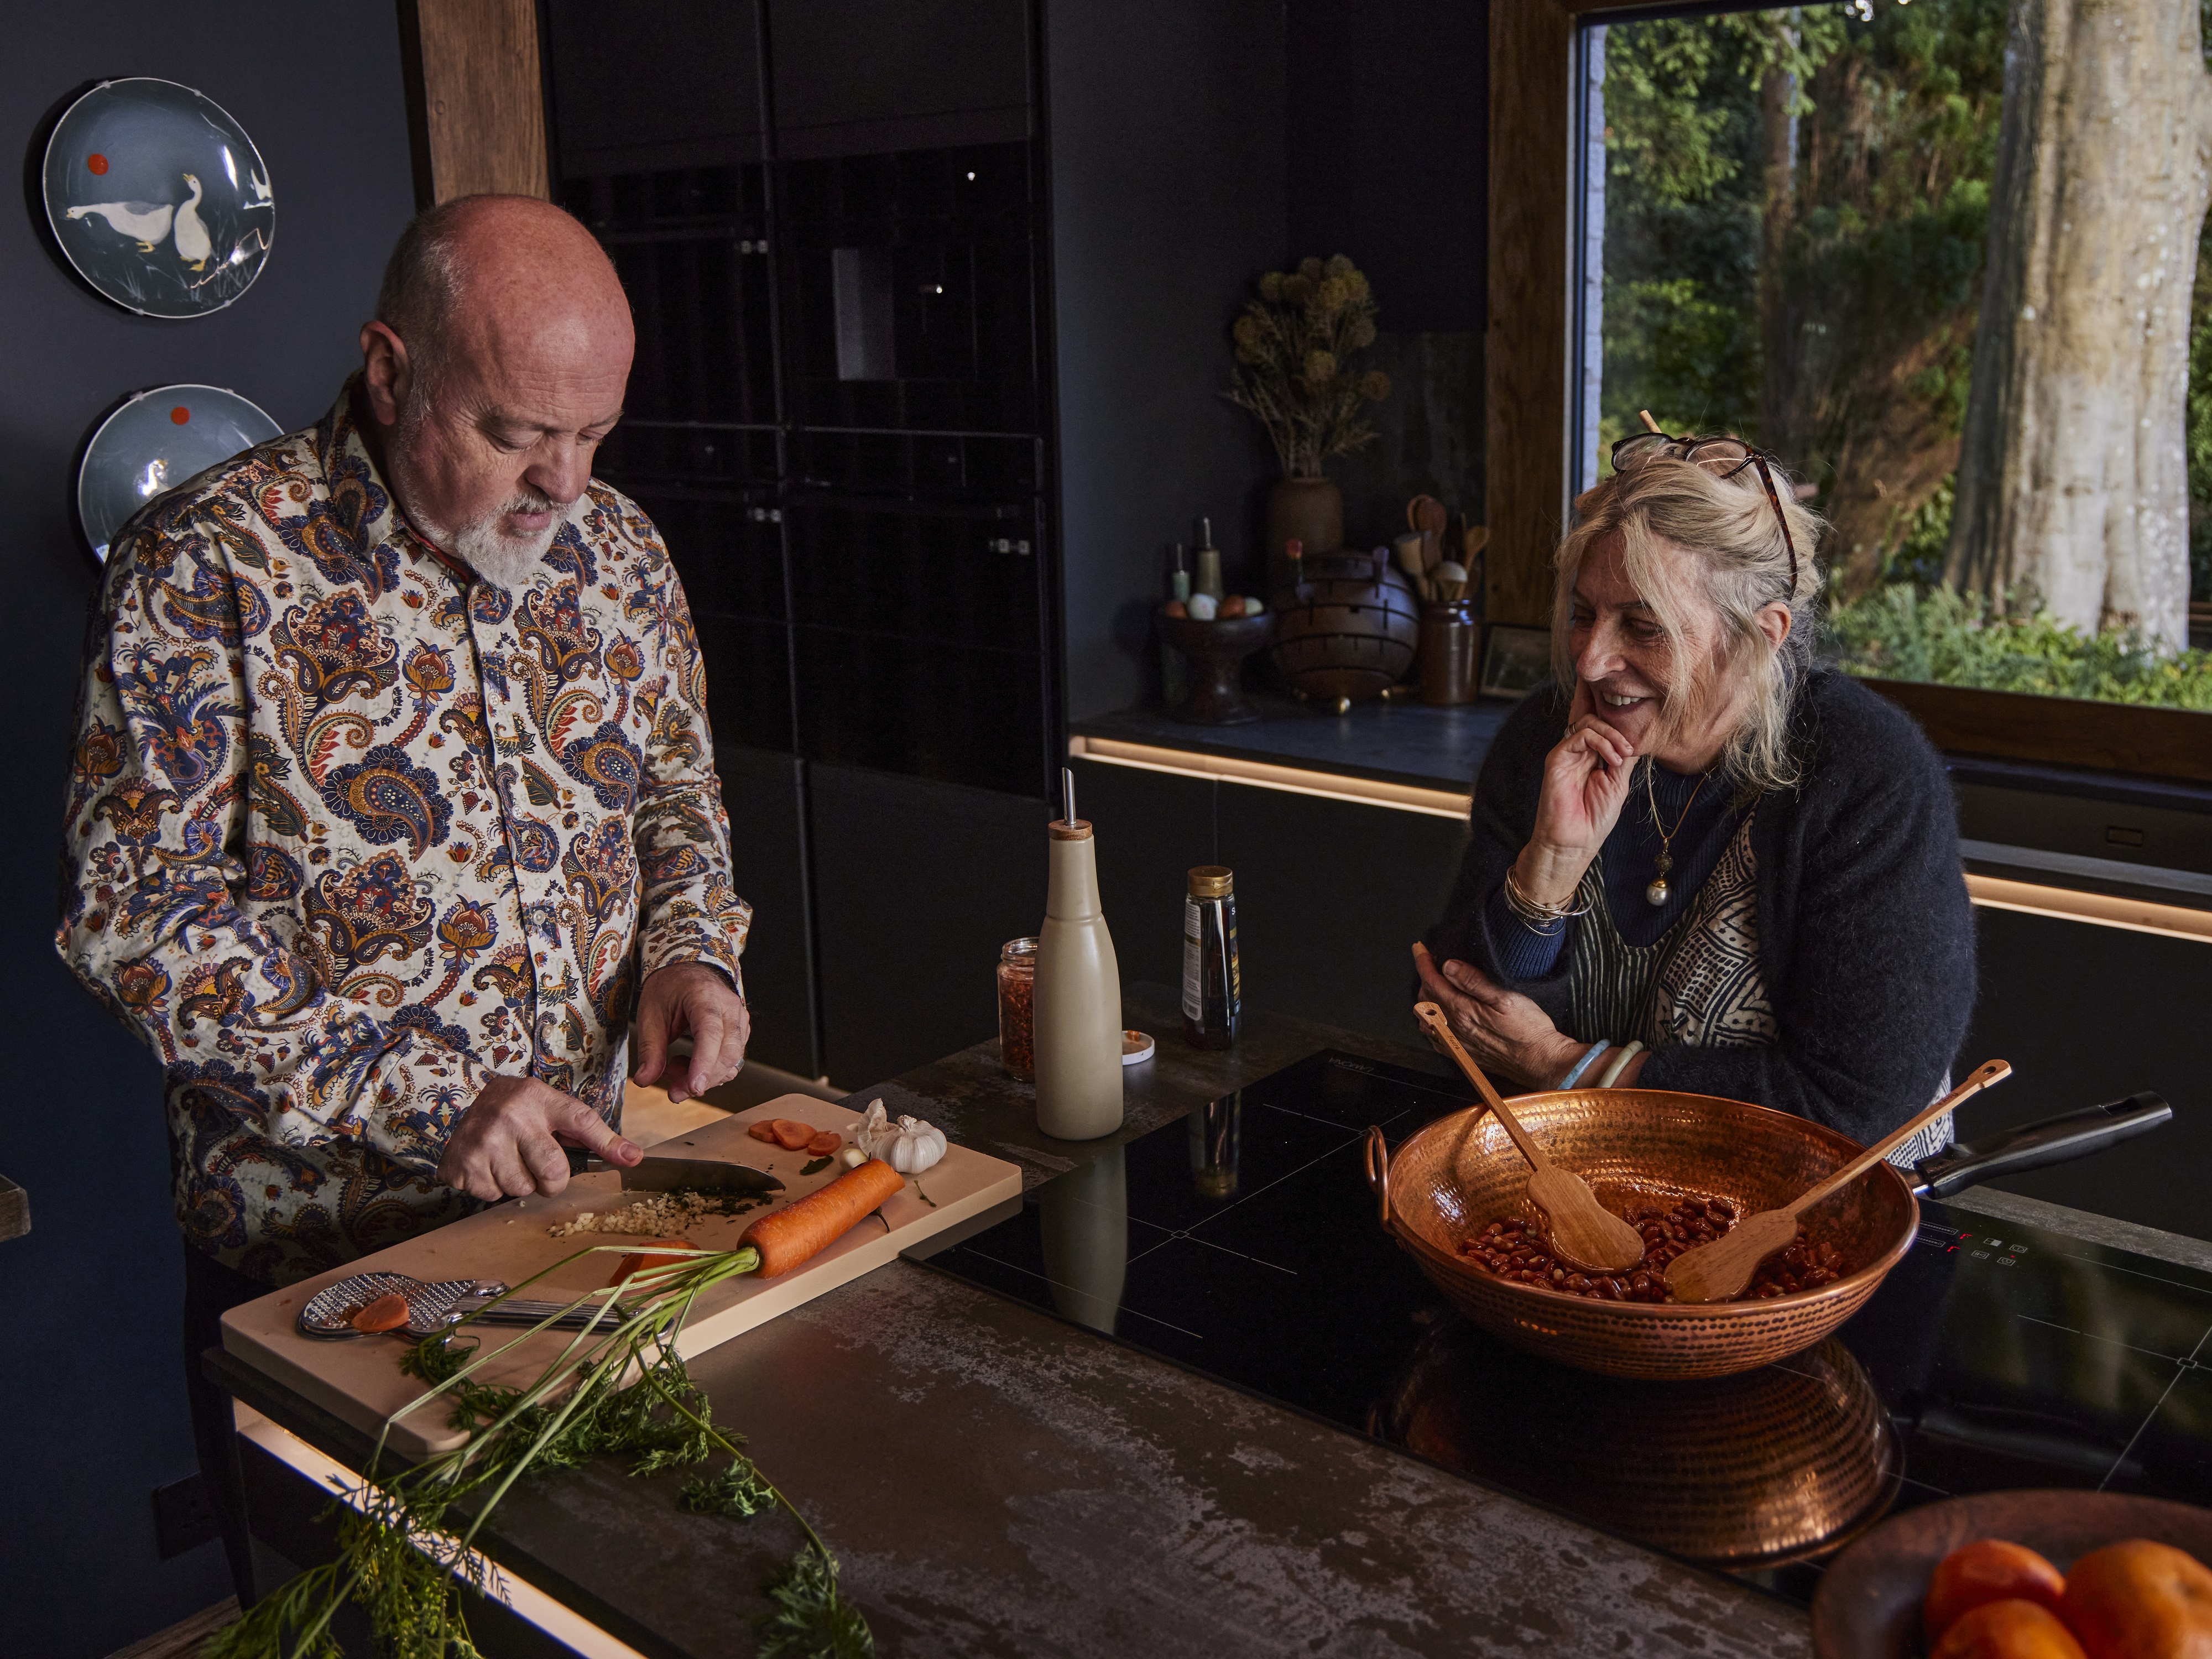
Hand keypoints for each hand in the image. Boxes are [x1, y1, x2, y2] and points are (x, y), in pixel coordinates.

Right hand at [439, 1075, 640, 1200]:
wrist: (459, 1104)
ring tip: (508, 1159)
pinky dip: (492, 1187)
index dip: (608, 1143)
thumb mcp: (547, 1106)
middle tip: (539, 1167)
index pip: (581, 1121)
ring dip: (518, 1183)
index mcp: (538, 1098)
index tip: (631, 1159)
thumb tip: (631, 1156)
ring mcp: (485, 1141)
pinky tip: (487, 1165)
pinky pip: (492, 1195)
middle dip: (551, 1181)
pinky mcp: (463, 1164)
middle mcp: (512, 1117)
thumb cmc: (515, 1109)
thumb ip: (584, 1130)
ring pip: (521, 1189)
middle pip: (553, 1172)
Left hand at [633, 962, 749, 1103]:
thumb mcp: (650, 1014)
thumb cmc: (669, 988)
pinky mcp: (740, 1031)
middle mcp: (729, 1007)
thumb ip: (649, 1049)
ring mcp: (739, 1019)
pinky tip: (690, 1065)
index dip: (704, 1062)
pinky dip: (711, 1071)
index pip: (710, 1033)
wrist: (688, 972)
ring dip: (705, 1077)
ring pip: (733, 1061)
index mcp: (704, 996)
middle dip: (702, 1079)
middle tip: (674, 1092)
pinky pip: (732, 1060)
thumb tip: (644, 1080)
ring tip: (673, 1069)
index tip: (694, 1088)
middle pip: (727, 1052)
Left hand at [1413, 943, 1580, 1089]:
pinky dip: (1430, 1020)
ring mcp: (1456, 1042)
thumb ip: (1474, 981)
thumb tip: (1448, 966)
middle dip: (1425, 977)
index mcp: (1462, 1011)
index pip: (1432, 982)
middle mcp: (1454, 1029)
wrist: (1540, 1061)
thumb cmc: (1528, 1030)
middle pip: (1426, 998)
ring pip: (1427, 1017)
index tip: (1420, 949)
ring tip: (1435, 983)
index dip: (1423, 963)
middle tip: (1431, 962)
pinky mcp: (1462, 1053)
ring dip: (1426, 998)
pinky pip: (1434, 1036)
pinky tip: (1438, 1014)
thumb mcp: (1505, 998)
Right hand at [1520, 679, 1640, 904]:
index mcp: (1592, 754)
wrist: (1575, 841)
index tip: (1621, 686)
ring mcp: (1566, 752)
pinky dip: (1601, 742)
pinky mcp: (1557, 758)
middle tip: (1629, 739)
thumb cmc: (1595, 817)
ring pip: (1589, 721)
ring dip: (1613, 735)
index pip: (1597, 720)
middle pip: (1591, 712)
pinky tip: (1612, 759)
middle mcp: (1577, 749)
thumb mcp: (1619, 782)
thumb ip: (1623, 756)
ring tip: (1623, 755)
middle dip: (1612, 710)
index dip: (1604, 701)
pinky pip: (1580, 735)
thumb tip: (1634, 733)